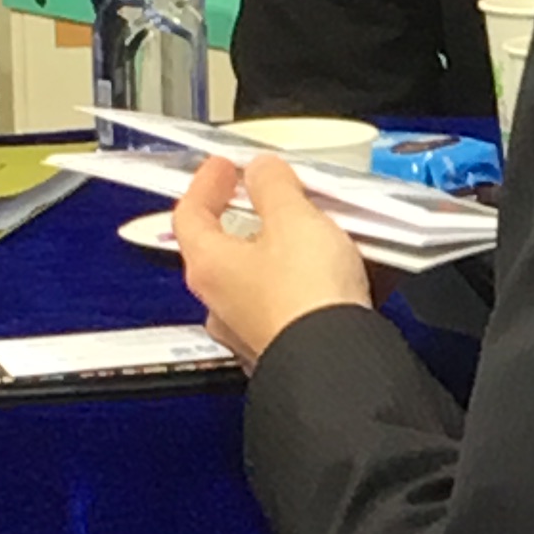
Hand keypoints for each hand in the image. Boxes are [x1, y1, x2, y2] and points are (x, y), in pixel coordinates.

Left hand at [174, 152, 369, 367]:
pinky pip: (292, 306)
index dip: (205, 185)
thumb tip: (262, 172)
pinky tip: (344, 275)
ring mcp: (250, 331)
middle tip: (272, 198)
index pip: (190, 215)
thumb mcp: (293, 218)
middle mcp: (221, 303)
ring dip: (286, 254)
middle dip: (251, 220)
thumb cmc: (307, 298)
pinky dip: (311, 285)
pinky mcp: (283, 348)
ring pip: (262, 279)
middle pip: (225, 249)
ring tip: (322, 235)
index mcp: (210, 265)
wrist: (337, 364)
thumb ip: (274, 187)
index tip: (222, 168)